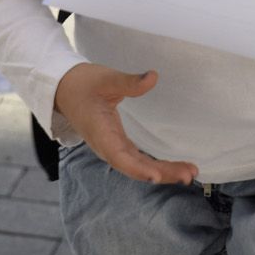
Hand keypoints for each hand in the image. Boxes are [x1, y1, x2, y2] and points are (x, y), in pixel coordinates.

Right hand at [52, 63, 197, 184]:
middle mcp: (106, 145)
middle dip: (161, 173)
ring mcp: (111, 146)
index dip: (137, 168)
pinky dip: (155, 166)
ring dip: (163, 172)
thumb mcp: (107, 78)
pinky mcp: (117, 143)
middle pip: (134, 166)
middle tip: (189, 175)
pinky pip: (137, 160)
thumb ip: (129, 81)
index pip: (119, 156)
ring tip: (189, 173)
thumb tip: (153, 77)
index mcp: (100, 132)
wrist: (65, 89)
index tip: (156, 176)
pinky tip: (174, 168)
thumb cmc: (84, 84)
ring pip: (137, 165)